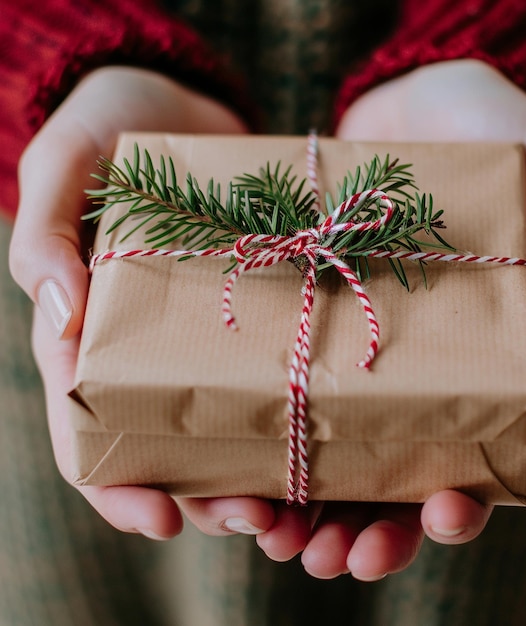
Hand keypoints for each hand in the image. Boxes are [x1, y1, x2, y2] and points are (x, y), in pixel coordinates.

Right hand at [8, 67, 283, 539]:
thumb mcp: (65, 166)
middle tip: (260, 520)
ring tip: (303, 504)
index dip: (118, 485)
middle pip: (173, 447)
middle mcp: (155, 349)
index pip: (90, 431)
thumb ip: (47, 233)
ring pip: (233, 426)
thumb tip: (62, 315)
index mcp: (95, 336)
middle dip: (210, 496)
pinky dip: (302, 409)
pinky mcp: (263, 311)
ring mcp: (214, 335)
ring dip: (264, 473)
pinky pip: (280, 370)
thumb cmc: (111, 129)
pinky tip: (336, 433)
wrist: (185, 107)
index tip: (162, 519)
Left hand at [307, 58, 525, 579]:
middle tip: (337, 561)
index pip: (482, 439)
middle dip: (375, 523)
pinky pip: (290, 390)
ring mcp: (363, 348)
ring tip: (280, 542)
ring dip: (311, 505)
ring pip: (339, 450)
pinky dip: (268, 439)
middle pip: (402, 467)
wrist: (403, 110)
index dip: (466, 489)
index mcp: (486, 346)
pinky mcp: (312, 323)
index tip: (445, 515)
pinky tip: (241, 473)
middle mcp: (423, 362)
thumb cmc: (479, 125)